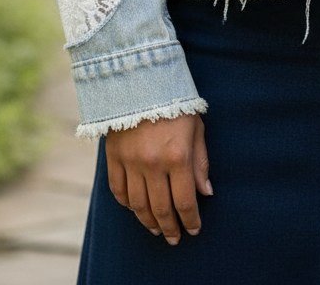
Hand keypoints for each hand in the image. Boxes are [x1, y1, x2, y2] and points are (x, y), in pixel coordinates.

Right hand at [105, 112, 212, 244]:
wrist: (140, 80)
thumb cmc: (175, 102)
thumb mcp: (196, 127)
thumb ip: (200, 162)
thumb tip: (206, 193)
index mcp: (178, 156)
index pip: (185, 201)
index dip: (190, 220)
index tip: (194, 230)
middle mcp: (153, 164)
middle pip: (161, 208)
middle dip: (170, 227)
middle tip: (175, 238)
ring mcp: (131, 162)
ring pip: (138, 205)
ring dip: (148, 221)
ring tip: (156, 229)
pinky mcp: (113, 157)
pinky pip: (118, 190)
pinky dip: (127, 205)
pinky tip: (136, 209)